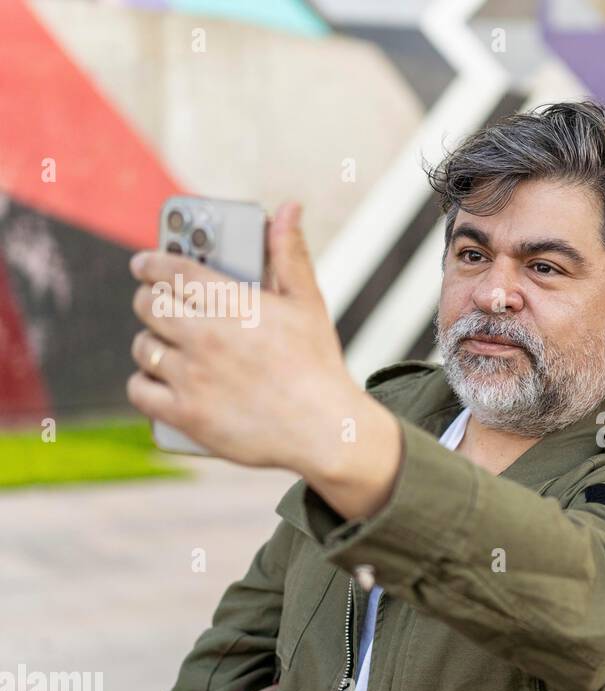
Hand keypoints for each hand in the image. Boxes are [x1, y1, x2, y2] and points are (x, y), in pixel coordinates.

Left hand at [126, 202, 400, 516]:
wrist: (326, 430)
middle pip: (149, 305)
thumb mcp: (309, 303)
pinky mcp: (186, 414)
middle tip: (157, 304)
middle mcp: (205, 336)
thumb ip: (290, 253)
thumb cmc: (318, 365)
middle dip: (149, 300)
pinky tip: (157, 380)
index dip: (151, 261)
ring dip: (149, 341)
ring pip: (143, 346)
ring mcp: (192, 376)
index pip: (172, 269)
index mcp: (233, 304)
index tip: (144, 263)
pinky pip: (139, 390)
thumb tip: (289, 209)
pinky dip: (144, 383)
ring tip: (163, 344)